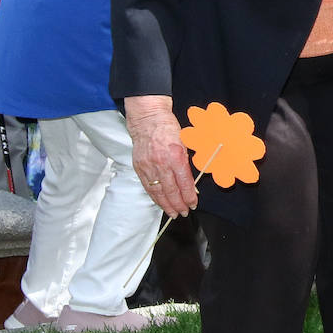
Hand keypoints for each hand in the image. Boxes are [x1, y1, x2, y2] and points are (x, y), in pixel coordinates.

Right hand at [125, 95, 196, 217]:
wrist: (148, 120)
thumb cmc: (168, 129)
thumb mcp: (185, 144)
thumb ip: (187, 165)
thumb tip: (191, 184)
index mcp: (175, 156)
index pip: (184, 183)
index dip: (189, 196)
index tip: (193, 204)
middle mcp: (161, 163)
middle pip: (170, 190)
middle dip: (178, 204)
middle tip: (183, 213)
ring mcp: (148, 166)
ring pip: (157, 191)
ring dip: (165, 204)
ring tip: (172, 213)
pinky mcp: (139, 167)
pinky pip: (147, 186)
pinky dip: (154, 196)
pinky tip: (160, 202)